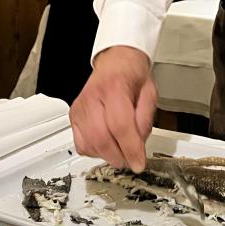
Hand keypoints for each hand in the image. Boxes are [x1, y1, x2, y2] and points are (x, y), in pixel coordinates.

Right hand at [69, 45, 156, 170]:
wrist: (115, 62)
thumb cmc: (132, 76)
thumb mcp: (150, 93)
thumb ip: (145, 120)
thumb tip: (138, 146)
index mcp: (115, 87)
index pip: (120, 125)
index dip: (130, 148)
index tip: (139, 163)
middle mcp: (93, 97)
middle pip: (101, 138)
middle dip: (119, 156)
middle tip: (131, 160)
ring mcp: (80, 107)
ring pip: (89, 144)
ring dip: (107, 156)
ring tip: (121, 151)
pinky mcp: (74, 116)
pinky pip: (80, 144)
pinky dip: (94, 151)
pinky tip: (107, 145)